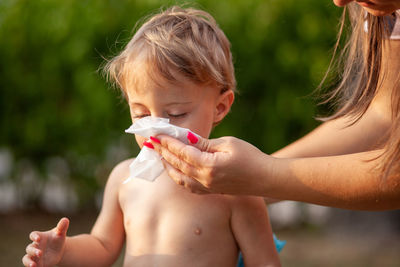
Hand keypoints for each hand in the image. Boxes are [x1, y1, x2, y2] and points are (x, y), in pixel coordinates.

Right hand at [22, 218, 68, 266]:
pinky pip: (31, 265)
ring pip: (26, 258)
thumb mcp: (60, 233)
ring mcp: (34, 255)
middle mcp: (35, 246)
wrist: (58, 249)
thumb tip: (66, 219)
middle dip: (33, 251)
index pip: (33, 235)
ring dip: (28, 262)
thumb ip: (62, 227)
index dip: (34, 236)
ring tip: (33, 265)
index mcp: (39, 236)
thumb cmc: (57, 239)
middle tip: (39, 253)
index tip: (38, 239)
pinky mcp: (37, 263)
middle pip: (29, 248)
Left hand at [151, 134, 272, 194]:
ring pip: (179, 178)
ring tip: (159, 155)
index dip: (168, 142)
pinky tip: (173, 170)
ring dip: (167, 165)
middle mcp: (205, 179)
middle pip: (177, 165)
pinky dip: (177, 177)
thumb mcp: (228, 144)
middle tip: (151, 142)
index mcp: (209, 166)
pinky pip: (188, 186)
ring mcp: (207, 187)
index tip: (157, 134)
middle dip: (163, 152)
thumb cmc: (251, 157)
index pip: (182, 152)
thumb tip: (187, 138)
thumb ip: (205, 143)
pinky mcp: (211, 191)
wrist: (266, 179)